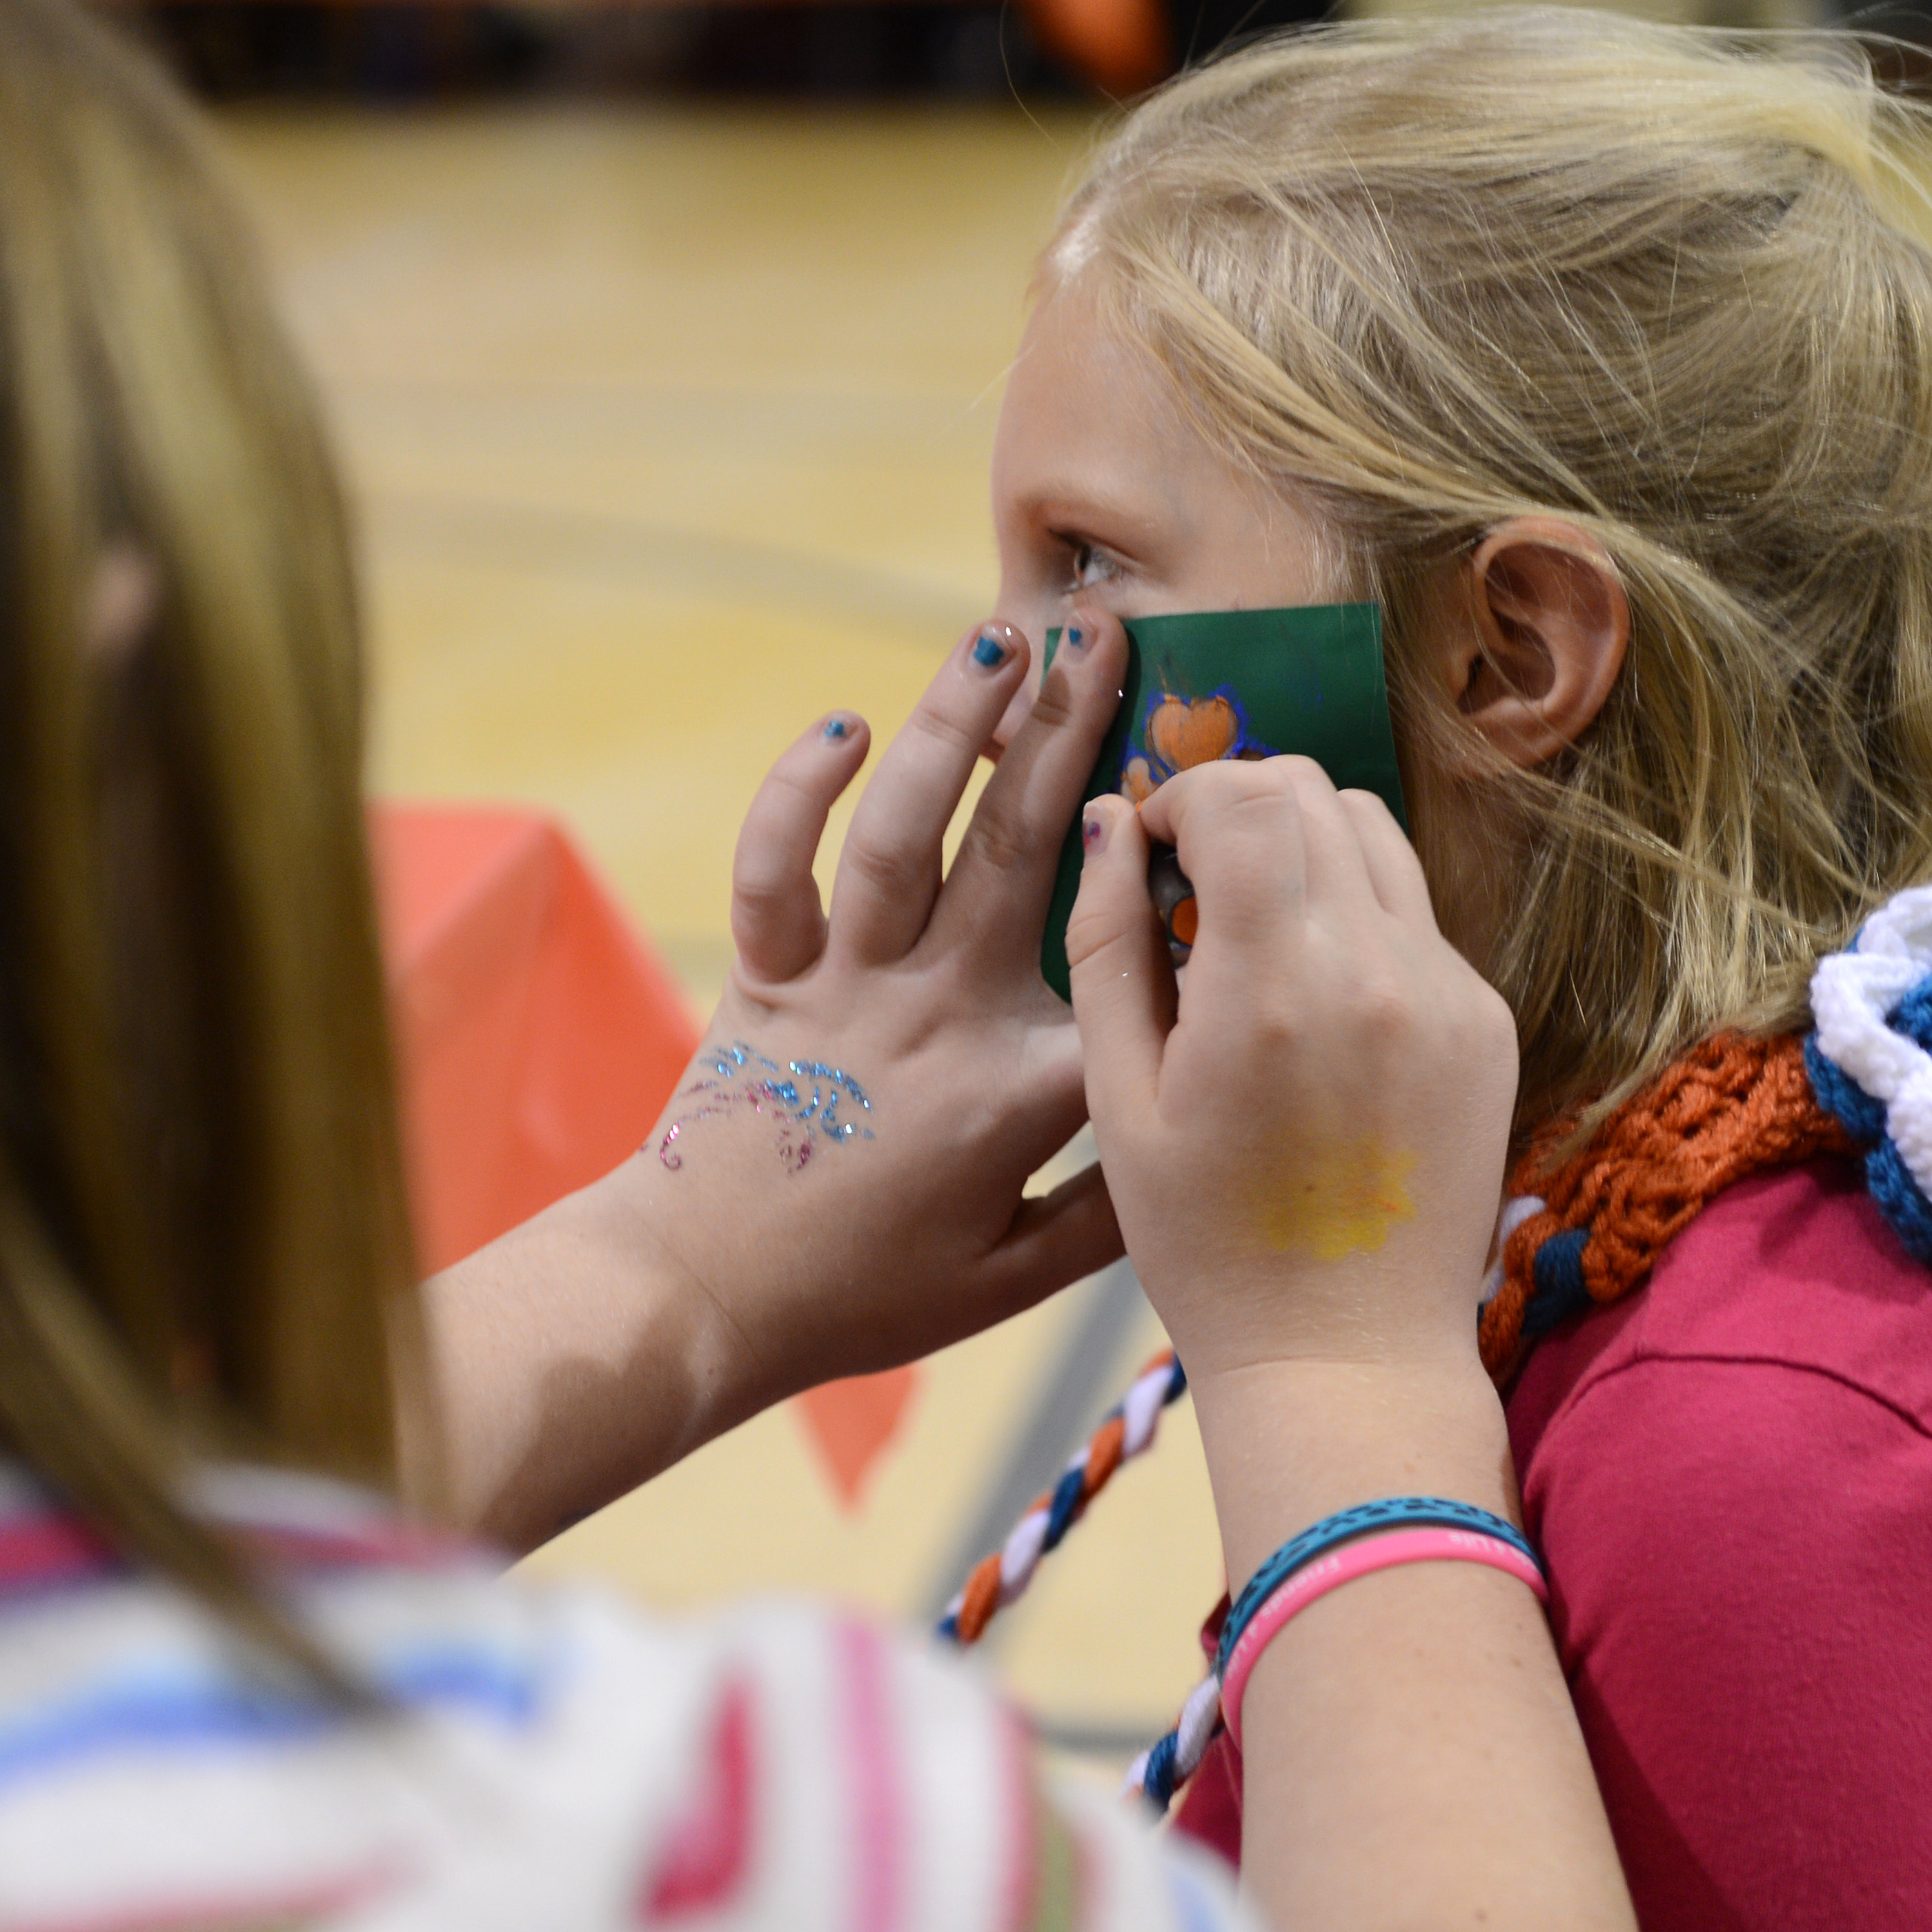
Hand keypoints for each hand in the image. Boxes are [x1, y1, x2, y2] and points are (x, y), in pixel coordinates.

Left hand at [586, 617, 1131, 1426]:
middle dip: (1071, 730)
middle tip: (1111, 633)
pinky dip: (798, 792)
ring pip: (902, 835)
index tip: (1228, 802)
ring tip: (997, 638)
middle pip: (1016, 850)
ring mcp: (845, 989)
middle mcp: (937, 1017)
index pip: (1127, 966)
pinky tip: (844, 722)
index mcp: (1020, 1092)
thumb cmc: (867, 1296)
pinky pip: (776, 871)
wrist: (703, 1299)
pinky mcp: (764, 978)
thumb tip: (1197, 1137)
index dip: (1182, 882)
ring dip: (950, 726)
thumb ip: (1114, 1213)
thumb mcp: (1014, 1282)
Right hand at [1071, 749, 1516, 1389]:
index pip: (1244, 794)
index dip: (1183, 796)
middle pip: (1314, 791)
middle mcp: (1375, 970)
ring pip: (1377, 835)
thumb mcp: (1121, 1103)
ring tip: (1256, 935)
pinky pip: (1416, 918)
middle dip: (1239, 807)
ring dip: (1305, 849)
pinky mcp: (1485, 1023)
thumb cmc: (1209, 1247)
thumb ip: (1108, 948)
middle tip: (1194, 881)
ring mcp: (1447, 993)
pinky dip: (1358, 921)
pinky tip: (1316, 1007)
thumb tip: (1109, 823)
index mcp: (1271, 987)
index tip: (1152, 851)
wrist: (1346, 1357)